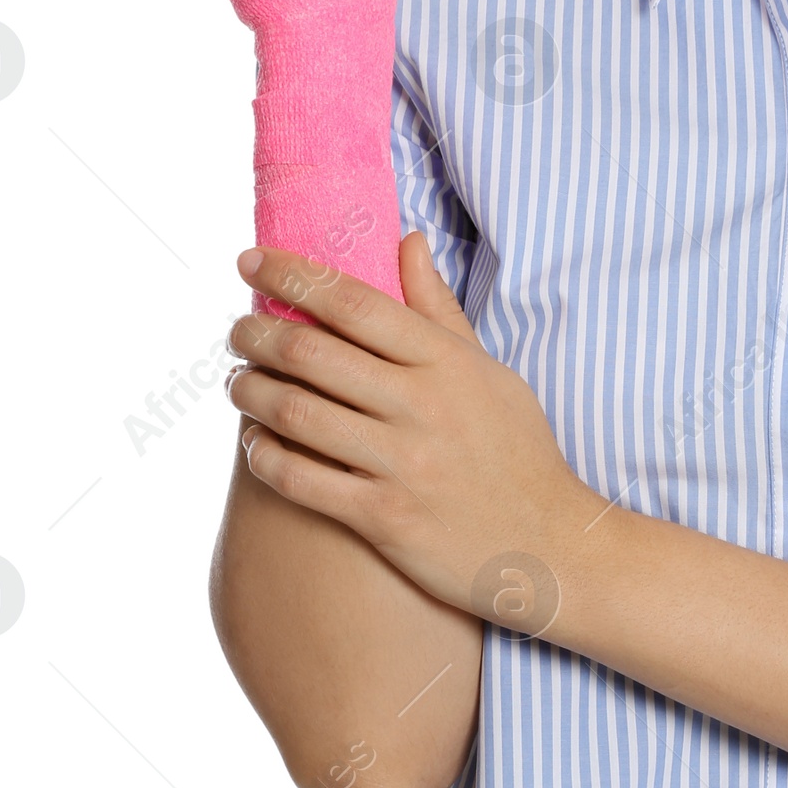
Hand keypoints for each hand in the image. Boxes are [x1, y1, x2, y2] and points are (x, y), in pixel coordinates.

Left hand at [224, 234, 596, 627]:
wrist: (550, 547)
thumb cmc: (518, 454)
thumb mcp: (489, 373)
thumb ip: (440, 309)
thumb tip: (407, 240)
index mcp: (447, 362)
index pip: (353, 302)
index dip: (293, 275)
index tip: (251, 260)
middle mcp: (423, 406)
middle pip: (312, 352)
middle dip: (256, 334)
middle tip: (237, 331)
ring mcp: (402, 464)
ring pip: (295, 412)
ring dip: (250, 392)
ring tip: (237, 383)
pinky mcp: (384, 519)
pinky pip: (301, 480)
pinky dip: (265, 456)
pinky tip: (255, 444)